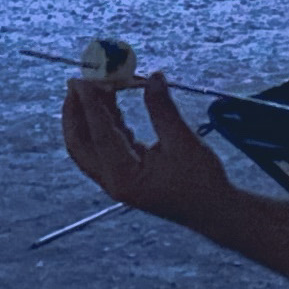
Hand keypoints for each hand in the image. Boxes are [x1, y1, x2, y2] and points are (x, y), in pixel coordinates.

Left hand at [59, 71, 236, 224]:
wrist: (214, 211)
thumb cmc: (202, 182)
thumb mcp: (184, 142)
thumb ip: (163, 110)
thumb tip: (153, 77)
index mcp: (124, 177)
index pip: (100, 134)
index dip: (90, 104)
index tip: (82, 79)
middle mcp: (113, 181)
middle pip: (80, 144)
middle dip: (74, 112)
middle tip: (76, 81)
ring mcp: (117, 179)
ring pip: (90, 144)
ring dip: (90, 115)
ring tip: (94, 84)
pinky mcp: (126, 174)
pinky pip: (106, 145)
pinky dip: (106, 122)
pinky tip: (112, 101)